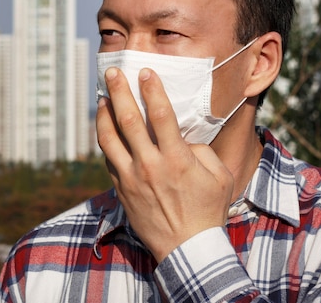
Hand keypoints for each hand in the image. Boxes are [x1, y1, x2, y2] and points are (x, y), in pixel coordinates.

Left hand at [96, 67, 233, 261]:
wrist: (187, 249)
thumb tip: (182, 137)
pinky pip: (108, 159)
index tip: (145, 71)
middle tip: (112, 71)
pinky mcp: (121, 190)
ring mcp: (131, 178)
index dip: (152, 90)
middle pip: (128, 120)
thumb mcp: (219, 177)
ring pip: (109, 139)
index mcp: (177, 159)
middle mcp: (150, 166)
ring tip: (101, 97)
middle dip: (119, 91)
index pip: (161, 115)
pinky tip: (105, 127)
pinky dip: (105, 139)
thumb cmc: (208, 211)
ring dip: (103, 114)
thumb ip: (202, 151)